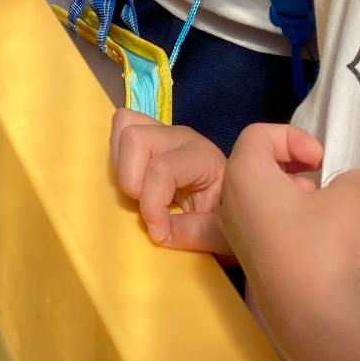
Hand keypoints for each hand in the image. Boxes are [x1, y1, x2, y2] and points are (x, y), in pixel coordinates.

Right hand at [110, 110, 231, 252]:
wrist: (240, 207)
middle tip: (145, 207)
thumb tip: (158, 233)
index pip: (162, 169)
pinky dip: (119, 157)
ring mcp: (163, 133)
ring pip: (124, 125)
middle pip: (135, 137)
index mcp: (203, 157)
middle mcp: (181, 137)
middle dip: (132, 180)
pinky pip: (120, 131)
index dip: (152, 205)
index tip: (158, 234)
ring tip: (138, 193)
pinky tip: (135, 181)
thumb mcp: (223, 235)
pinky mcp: (150, 137)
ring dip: (122, 165)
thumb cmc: (233, 219)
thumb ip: (193, 233)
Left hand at [219, 124, 359, 353]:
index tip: (321, 160)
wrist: (315, 321)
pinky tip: (318, 238)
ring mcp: (235, 235)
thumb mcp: (351, 198)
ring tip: (324, 210)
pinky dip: (288, 219)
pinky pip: (262, 223)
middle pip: (254, 164)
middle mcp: (229, 202)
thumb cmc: (324, 246)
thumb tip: (349, 183)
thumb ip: (351, 179)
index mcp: (243, 176)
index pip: (257, 134)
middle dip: (291, 165)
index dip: (293, 137)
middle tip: (321, 181)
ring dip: (292, 194)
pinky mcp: (250, 262)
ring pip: (259, 196)